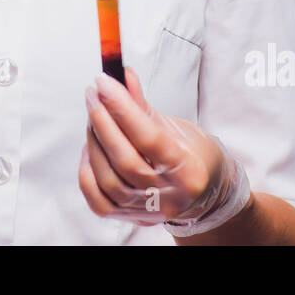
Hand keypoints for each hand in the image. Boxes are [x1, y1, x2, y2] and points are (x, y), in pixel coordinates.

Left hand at [78, 67, 250, 232]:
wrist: (206, 193)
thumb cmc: (194, 155)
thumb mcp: (178, 128)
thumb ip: (143, 105)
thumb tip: (120, 76)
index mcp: (189, 171)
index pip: (149, 138)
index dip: (122, 107)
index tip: (103, 82)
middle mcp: (170, 197)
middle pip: (125, 160)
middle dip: (102, 122)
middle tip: (93, 94)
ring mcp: (149, 212)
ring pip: (108, 181)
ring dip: (94, 143)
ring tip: (93, 118)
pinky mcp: (131, 218)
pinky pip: (98, 200)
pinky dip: (88, 172)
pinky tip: (90, 150)